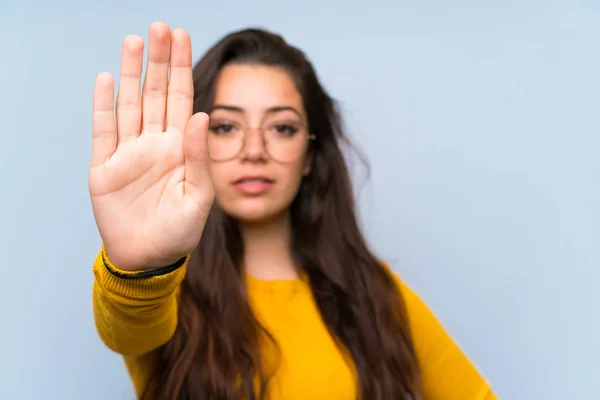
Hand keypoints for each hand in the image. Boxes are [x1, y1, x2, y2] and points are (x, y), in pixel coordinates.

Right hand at [89, 21, 213, 269]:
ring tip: (134, 41)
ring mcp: (129, 152)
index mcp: (180, 148)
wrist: (148, 258)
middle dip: (159, 61)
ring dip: (130, 74)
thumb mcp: (199, 196)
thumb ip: (200, 157)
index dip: (182, 69)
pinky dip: (103, 106)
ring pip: (130, 104)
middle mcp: (155, 143)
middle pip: (157, 93)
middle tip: (159, 27)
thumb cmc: (179, 231)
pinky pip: (103, 131)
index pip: (182, 100)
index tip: (182, 37)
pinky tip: (105, 80)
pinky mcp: (105, 167)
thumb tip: (202, 116)